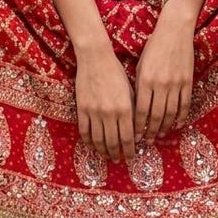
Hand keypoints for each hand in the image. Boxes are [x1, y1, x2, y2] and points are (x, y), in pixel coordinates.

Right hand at [75, 47, 135, 163]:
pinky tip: (93, 145)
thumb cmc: (116, 72)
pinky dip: (89, 142)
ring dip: (103, 151)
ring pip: (98, 140)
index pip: (128, 138)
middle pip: (112, 142)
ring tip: (107, 156)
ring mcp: (94, 112)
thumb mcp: (130, 91)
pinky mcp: (82, 109)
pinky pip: (84, 131)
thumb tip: (136, 132)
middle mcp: (109, 113)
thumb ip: (133, 111)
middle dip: (116, 154)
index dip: (129, 151)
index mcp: (125, 109)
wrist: (96, 58)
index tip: (131, 157)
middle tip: (118, 160)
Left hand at [133, 14, 194, 143]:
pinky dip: (180, 118)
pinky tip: (176, 125)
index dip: (138, 126)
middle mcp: (161, 84)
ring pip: (171, 113)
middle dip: (151, 131)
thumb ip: (139, 86)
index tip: (135, 136)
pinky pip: (184, 105)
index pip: (141, 111)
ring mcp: (176, 84)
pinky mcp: (188, 82)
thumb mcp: (141, 65)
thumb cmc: (153, 47)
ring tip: (160, 135)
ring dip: (165, 127)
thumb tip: (137, 108)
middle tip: (148, 141)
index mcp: (146, 80)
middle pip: (156, 116)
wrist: (174, 30)